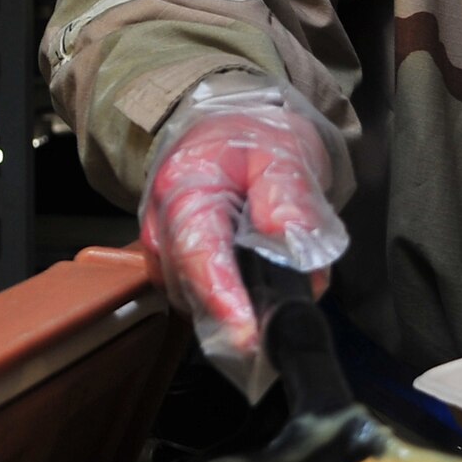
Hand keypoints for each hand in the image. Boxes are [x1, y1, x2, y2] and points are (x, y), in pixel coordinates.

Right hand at [140, 100, 345, 359]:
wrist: (227, 126)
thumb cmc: (255, 137)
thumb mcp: (284, 153)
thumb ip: (289, 198)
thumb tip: (293, 247)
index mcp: (184, 190)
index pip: (199, 255)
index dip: (225, 300)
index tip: (249, 335)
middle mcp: (161, 227)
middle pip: (195, 288)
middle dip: (246, 306)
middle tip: (300, 298)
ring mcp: (163, 251)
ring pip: (199, 300)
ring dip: (245, 301)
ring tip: (292, 277)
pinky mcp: (174, 266)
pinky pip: (202, 296)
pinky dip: (237, 296)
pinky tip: (266, 279)